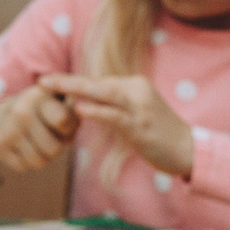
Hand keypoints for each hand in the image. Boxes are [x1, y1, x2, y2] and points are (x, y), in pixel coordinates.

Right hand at [0, 85, 80, 173]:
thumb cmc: (41, 110)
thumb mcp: (58, 98)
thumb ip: (77, 101)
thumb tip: (94, 108)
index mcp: (39, 96)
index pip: (64, 121)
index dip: (68, 129)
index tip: (63, 123)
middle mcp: (21, 112)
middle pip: (54, 148)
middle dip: (56, 146)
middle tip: (50, 136)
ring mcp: (7, 130)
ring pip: (39, 161)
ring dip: (43, 156)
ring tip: (38, 142)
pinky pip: (24, 166)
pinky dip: (26, 161)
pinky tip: (23, 147)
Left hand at [39, 73, 194, 178]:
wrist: (188, 149)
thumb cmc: (157, 132)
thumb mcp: (133, 112)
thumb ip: (112, 104)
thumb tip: (84, 101)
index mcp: (134, 85)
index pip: (97, 81)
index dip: (72, 82)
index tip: (48, 81)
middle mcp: (137, 91)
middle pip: (96, 83)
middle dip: (67, 81)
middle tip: (41, 80)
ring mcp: (140, 107)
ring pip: (103, 94)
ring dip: (75, 89)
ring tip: (51, 87)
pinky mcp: (140, 125)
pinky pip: (115, 115)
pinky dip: (96, 111)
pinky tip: (78, 109)